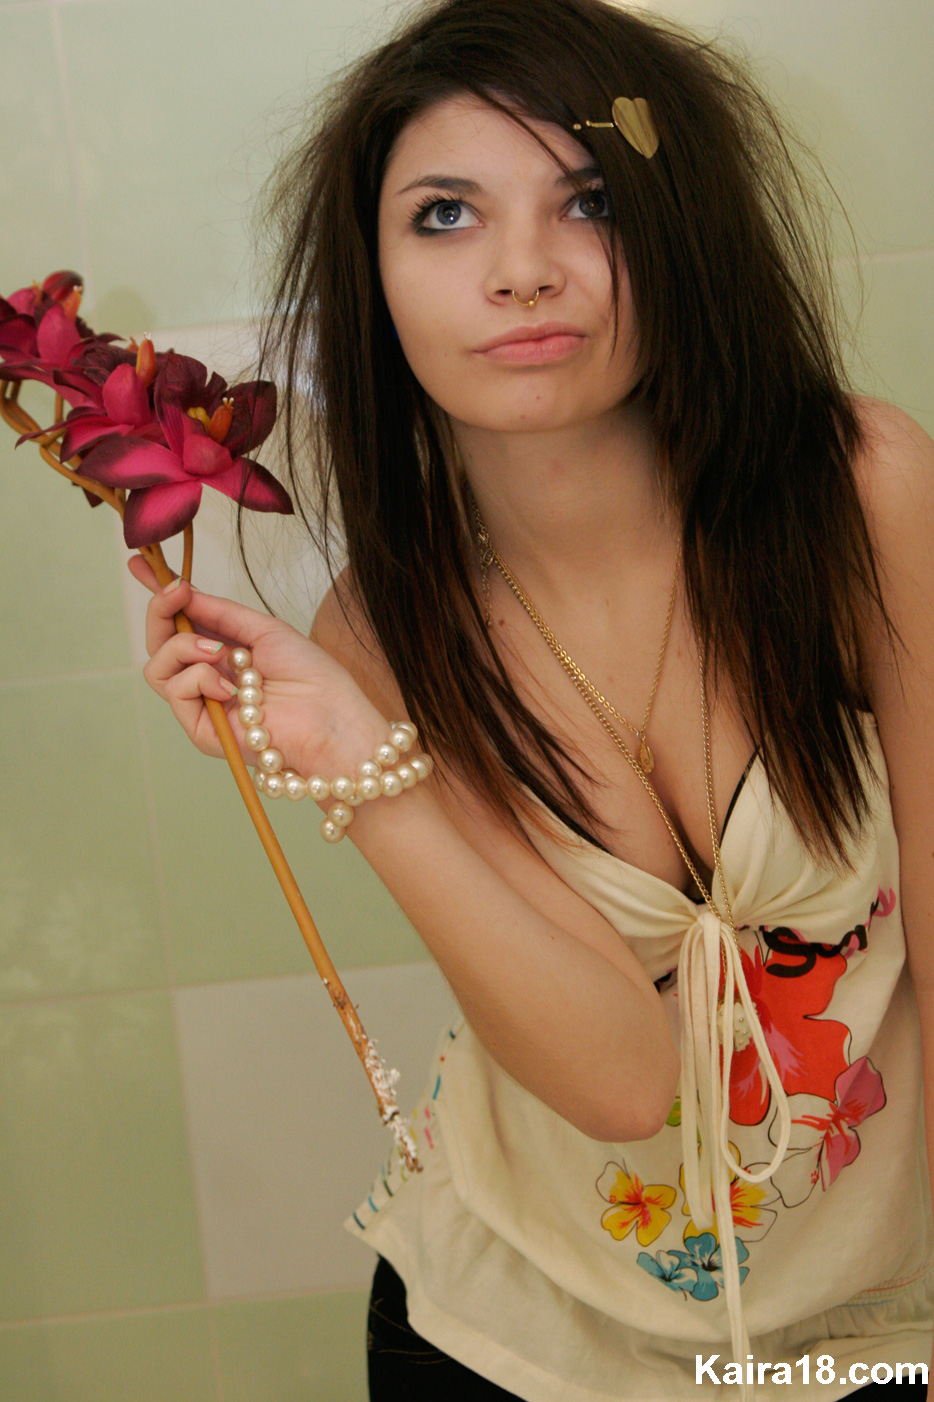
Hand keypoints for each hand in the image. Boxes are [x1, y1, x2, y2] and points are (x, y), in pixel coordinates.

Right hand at [127, 556, 387, 781]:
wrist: (330, 718)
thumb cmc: (310, 677)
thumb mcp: (262, 629)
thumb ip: (219, 612)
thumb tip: (181, 588)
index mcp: (224, 652)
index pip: (181, 622)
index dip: (160, 596)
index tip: (140, 564)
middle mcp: (208, 677)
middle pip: (158, 643)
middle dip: (160, 611)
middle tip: (176, 593)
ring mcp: (202, 704)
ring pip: (157, 668)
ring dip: (183, 647)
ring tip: (220, 652)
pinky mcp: (201, 730)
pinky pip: (175, 691)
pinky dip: (198, 679)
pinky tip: (229, 686)